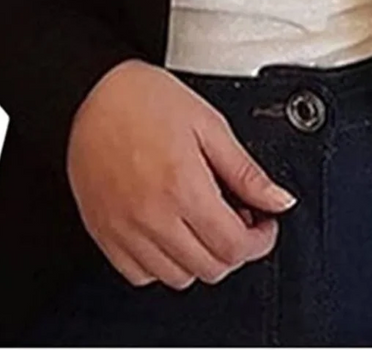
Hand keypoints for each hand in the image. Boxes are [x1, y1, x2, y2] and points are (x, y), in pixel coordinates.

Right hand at [66, 59, 298, 289]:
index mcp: (183, 187)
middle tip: (238, 218)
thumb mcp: (208, 125)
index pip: (234, 246)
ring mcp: (124, 230)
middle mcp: (152, 216)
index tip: (264, 225)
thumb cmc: (145, 99)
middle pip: (210, 268)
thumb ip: (245, 170)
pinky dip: (162, 264)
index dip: (260, 240)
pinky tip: (171, 232)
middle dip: (235, 249)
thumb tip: (279, 199)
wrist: (92, 93)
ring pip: (176, 278)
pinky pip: (139, 275)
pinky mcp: (104, 234)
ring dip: (200, 258)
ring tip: (202, 222)